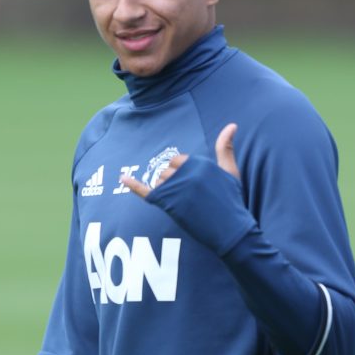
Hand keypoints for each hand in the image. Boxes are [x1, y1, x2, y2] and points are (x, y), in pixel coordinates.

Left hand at [121, 122, 238, 197]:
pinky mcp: (168, 203)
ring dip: (166, 191)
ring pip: (159, 181)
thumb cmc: (232, 201)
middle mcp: (186, 172)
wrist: (229, 229)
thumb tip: (232, 124)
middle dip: (172, 182)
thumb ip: (226, 148)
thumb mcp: (231, 172)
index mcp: (199, 162)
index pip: (177, 161)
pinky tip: (122, 178)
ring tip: (184, 205)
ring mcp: (176, 187)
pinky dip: (133, 185)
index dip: (181, 174)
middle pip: (166, 170)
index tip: (192, 187)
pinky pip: (145, 190)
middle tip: (188, 199)